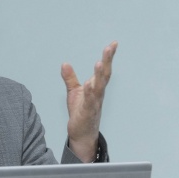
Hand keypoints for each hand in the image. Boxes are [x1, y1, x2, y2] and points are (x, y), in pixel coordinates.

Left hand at [61, 41, 116, 161]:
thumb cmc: (80, 112)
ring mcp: (94, 103)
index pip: (104, 70)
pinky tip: (88, 84)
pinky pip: (89, 102)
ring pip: (99, 87)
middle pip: (104, 75)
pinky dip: (89, 93)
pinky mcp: (87, 112)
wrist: (81, 134)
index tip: (113, 44)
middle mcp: (98, 94)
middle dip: (107, 61)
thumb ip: (70, 78)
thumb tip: (64, 63)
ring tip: (99, 63)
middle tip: (110, 48)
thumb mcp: (74, 92)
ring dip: (99, 75)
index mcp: (96, 88)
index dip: (108, 57)